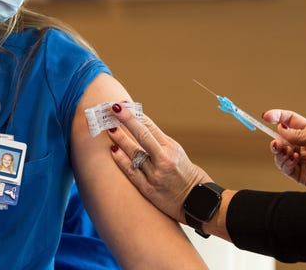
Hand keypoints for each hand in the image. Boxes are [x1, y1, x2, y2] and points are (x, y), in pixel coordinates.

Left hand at [107, 104, 210, 222]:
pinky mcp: (149, 190)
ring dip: (120, 139)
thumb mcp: (175, 151)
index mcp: (171, 148)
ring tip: (110, 128)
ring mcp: (156, 175)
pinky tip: (113, 150)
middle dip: (127, 120)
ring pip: (134, 154)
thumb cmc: (183, 171)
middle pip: (142, 136)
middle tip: (113, 108)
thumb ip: (157, 140)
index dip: (135, 115)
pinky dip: (122, 161)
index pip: (150, 127)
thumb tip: (137, 123)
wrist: (195, 200)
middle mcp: (164, 160)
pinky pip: (132, 173)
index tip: (123, 105)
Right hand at [263, 109, 305, 191]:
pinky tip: (292, 159)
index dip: (278, 117)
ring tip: (285, 151)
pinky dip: (285, 162)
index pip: (290, 121)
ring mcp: (301, 159)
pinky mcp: (300, 174)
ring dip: (280, 151)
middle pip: (282, 139)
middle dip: (276, 140)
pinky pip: (285, 167)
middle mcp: (304, 145)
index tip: (266, 116)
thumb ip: (298, 133)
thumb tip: (281, 131)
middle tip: (276, 142)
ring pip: (280, 153)